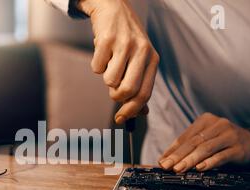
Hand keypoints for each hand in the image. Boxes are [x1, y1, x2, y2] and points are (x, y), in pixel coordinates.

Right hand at [78, 0, 158, 123]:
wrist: (112, 7)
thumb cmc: (126, 39)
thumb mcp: (139, 59)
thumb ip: (140, 84)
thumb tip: (141, 113)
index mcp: (152, 59)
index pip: (144, 94)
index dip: (131, 111)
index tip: (120, 119)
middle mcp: (142, 51)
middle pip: (128, 91)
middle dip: (116, 97)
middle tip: (113, 90)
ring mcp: (124, 44)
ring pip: (110, 81)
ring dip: (106, 78)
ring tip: (110, 63)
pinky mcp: (106, 39)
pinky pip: (97, 68)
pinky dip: (96, 65)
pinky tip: (102, 52)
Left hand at [159, 113, 249, 172]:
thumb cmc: (224, 142)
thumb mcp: (207, 139)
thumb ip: (190, 146)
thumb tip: (167, 159)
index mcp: (206, 120)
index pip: (185, 136)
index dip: (172, 150)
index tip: (161, 161)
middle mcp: (217, 125)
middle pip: (193, 142)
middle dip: (178, 156)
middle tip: (167, 166)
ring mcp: (229, 135)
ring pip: (205, 148)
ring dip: (190, 160)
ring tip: (179, 169)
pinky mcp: (238, 148)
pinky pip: (221, 156)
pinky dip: (210, 162)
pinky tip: (200, 168)